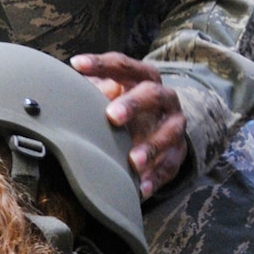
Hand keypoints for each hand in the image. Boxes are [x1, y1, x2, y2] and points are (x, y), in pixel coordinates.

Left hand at [71, 52, 188, 197]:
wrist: (164, 128)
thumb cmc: (127, 109)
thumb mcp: (113, 96)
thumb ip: (96, 90)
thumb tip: (76, 86)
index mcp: (145, 78)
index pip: (124, 66)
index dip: (101, 64)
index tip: (76, 65)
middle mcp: (165, 98)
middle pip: (153, 94)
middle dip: (133, 104)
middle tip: (112, 116)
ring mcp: (174, 126)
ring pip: (168, 133)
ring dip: (151, 147)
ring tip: (133, 162)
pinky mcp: (178, 153)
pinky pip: (170, 166)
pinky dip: (156, 178)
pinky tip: (141, 188)